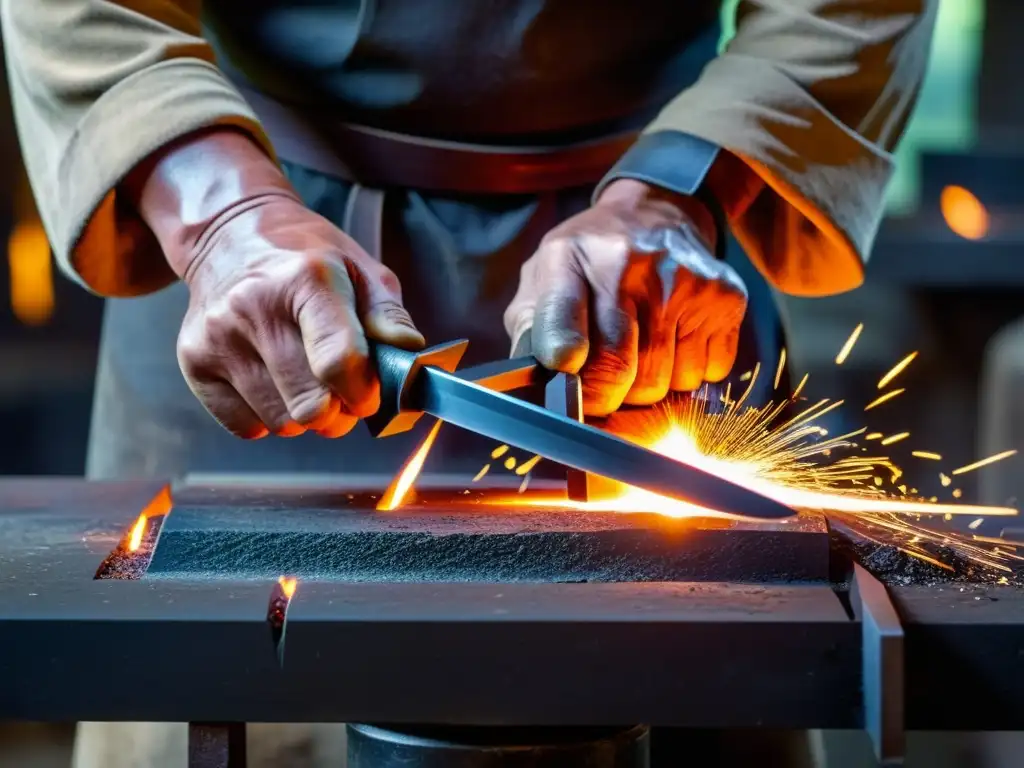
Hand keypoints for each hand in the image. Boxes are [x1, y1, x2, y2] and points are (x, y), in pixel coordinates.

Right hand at [125, 130, 423, 438]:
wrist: (229, 236)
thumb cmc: (305, 258)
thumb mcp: (360, 268)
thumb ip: (389, 315)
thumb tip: (409, 354)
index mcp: (306, 279)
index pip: (338, 362)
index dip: (364, 392)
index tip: (369, 392)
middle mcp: (255, 307)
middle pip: (310, 405)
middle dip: (338, 413)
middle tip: (342, 393)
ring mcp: (219, 337)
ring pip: (281, 422)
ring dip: (304, 416)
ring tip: (307, 382)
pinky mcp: (194, 361)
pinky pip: (246, 426)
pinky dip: (268, 418)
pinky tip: (274, 384)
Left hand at [504, 178, 746, 416]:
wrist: (654, 214)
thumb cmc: (591, 259)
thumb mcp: (544, 277)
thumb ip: (530, 331)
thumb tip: (531, 386)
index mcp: (570, 260)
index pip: (562, 335)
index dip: (564, 371)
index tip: (568, 376)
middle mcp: (630, 266)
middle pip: (617, 374)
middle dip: (606, 394)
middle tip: (603, 382)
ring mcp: (682, 282)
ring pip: (664, 383)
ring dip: (649, 386)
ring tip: (641, 349)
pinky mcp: (724, 298)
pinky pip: (705, 374)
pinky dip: (688, 374)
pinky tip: (674, 341)